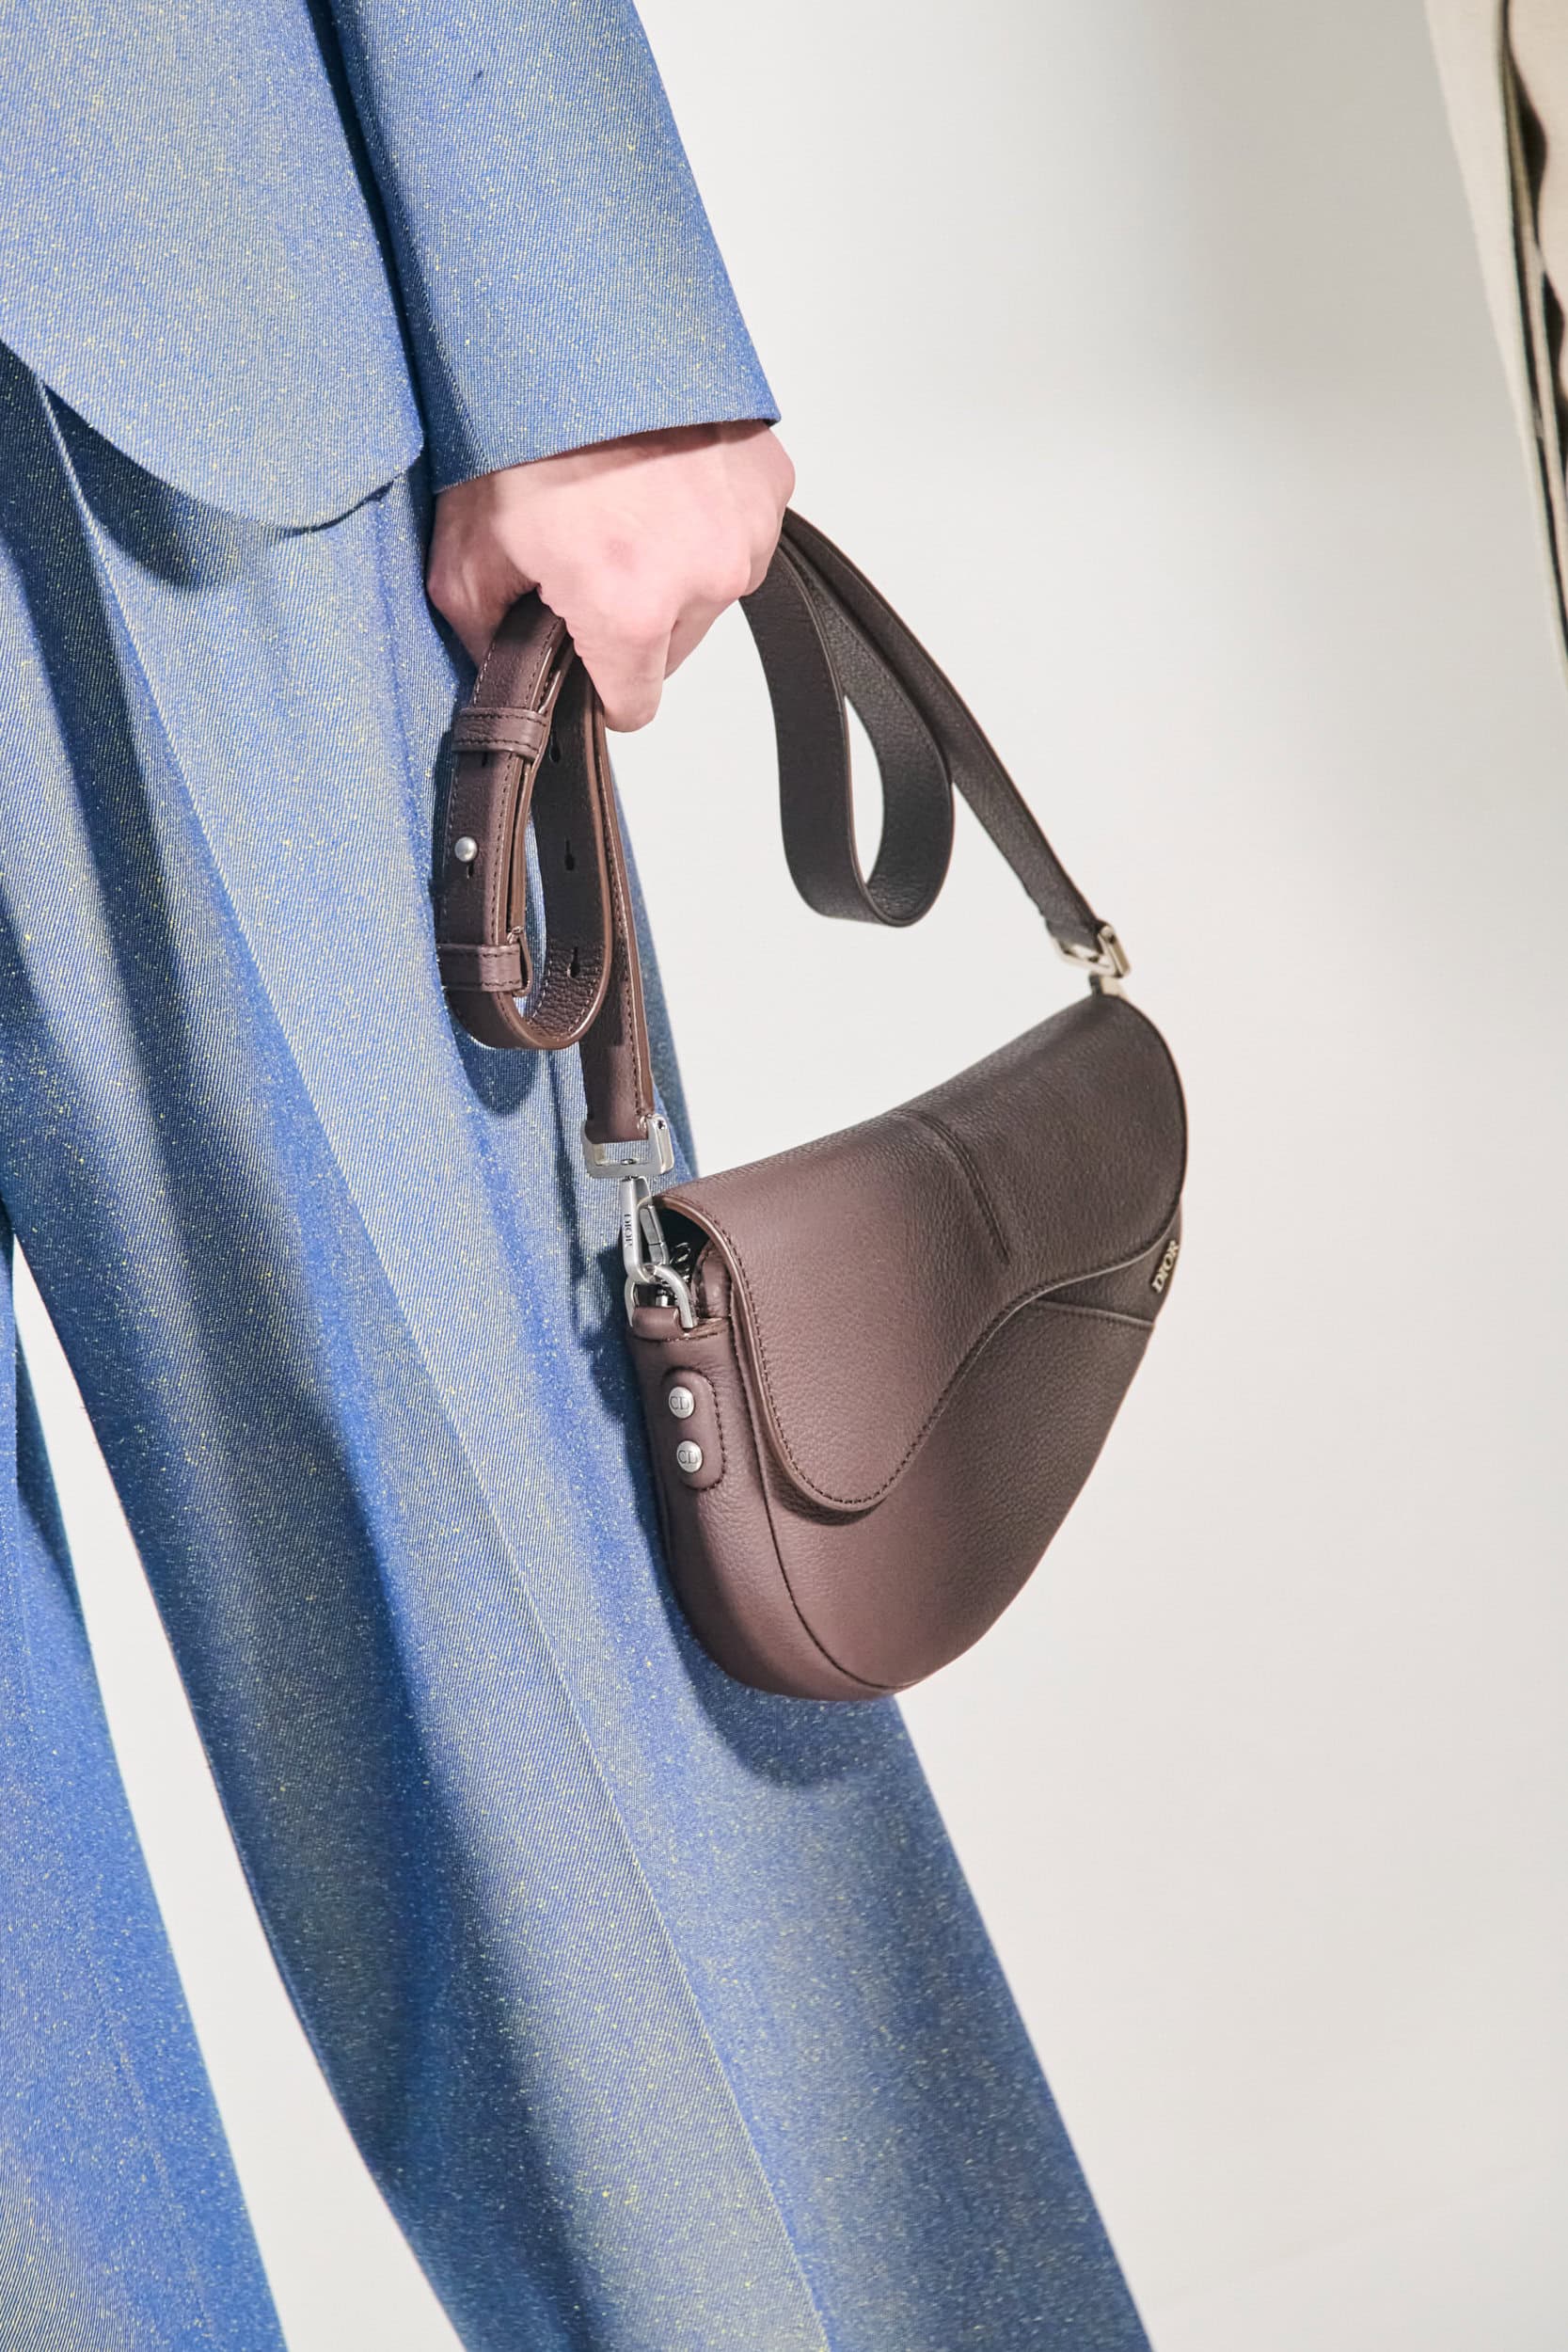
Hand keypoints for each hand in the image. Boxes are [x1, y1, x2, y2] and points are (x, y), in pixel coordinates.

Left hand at [425, 420, 794, 729]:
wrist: (571, 317)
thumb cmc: (523, 418)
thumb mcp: (467, 545)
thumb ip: (483, 633)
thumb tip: (498, 669)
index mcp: (633, 609)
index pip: (634, 705)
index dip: (596, 685)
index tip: (580, 656)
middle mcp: (705, 575)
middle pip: (670, 647)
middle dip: (629, 615)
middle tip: (583, 551)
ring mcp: (746, 527)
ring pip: (708, 590)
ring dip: (670, 564)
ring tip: (618, 504)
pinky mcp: (770, 481)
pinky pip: (737, 531)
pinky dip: (701, 515)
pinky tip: (655, 477)